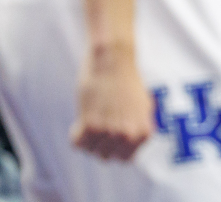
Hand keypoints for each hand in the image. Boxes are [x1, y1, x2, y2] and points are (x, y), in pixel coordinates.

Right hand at [71, 45, 152, 160]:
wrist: (113, 60)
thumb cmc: (126, 80)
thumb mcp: (143, 106)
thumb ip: (138, 128)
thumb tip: (130, 146)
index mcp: (144, 132)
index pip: (125, 159)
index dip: (115, 149)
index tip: (110, 136)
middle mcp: (128, 134)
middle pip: (105, 156)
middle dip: (100, 142)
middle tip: (99, 122)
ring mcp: (110, 130)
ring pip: (91, 150)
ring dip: (87, 138)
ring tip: (92, 117)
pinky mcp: (90, 123)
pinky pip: (77, 142)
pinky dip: (76, 133)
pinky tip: (81, 117)